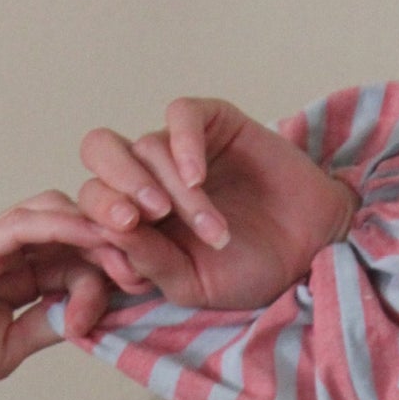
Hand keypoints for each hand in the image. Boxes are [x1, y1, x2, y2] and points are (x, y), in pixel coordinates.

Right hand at [0, 192, 154, 399]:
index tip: (151, 294)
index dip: (115, 272)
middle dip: (118, 243)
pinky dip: (65, 226)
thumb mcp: (2, 352)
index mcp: (7, 278)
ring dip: (100, 229)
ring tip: (138, 251)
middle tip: (158, 267)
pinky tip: (98, 236)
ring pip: (55, 216)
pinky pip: (24, 224)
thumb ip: (41, 327)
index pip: (73, 260)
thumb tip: (84, 320)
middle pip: (72, 231)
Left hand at [66, 97, 360, 332]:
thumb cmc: (247, 271)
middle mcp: (149, 175)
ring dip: (175, 193)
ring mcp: (179, 147)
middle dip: (111, 189)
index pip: (91, 202)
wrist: (308, 252)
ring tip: (212, 229)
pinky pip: (180, 115)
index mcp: (132, 215)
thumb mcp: (190, 284)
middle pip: (100, 153)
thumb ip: (147, 261)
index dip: (97, 223)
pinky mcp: (212, 123)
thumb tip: (107, 232)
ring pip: (147, 147)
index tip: (127, 253)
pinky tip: (198, 177)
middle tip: (138, 219)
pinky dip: (184, 144)